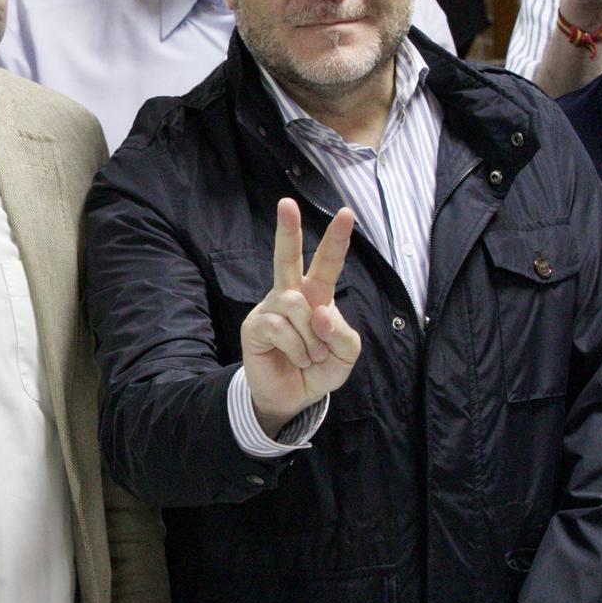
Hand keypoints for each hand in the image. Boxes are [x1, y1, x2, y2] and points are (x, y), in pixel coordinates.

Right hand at [241, 198, 358, 435]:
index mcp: (316, 296)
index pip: (327, 263)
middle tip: (286, 204)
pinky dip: (298, 348)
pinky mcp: (254, 326)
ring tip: (312, 356)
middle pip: (286, 258)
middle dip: (287, 231)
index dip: (337, 239)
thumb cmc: (318, 369)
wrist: (292, 398)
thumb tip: (320, 312)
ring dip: (312, 336)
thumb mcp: (345, 354)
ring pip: (295, 303)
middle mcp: (291, 295)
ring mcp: (269, 309)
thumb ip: (342, 332)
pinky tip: (297, 358)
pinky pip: (280, 327)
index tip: (347, 212)